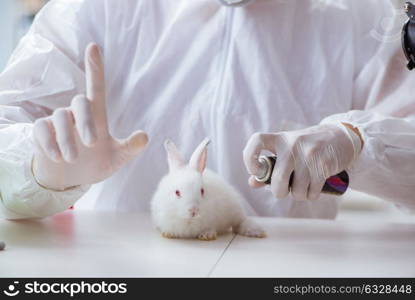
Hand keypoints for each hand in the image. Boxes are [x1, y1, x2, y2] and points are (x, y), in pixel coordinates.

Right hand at [32, 43, 147, 189]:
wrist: (71, 181)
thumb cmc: (95, 164)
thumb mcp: (117, 158)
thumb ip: (130, 148)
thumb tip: (145, 136)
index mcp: (97, 117)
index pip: (96, 87)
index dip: (95, 67)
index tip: (94, 46)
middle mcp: (77, 115)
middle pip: (79, 102)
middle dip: (86, 122)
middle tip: (92, 144)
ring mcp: (58, 122)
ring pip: (60, 116)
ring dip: (67, 139)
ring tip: (72, 159)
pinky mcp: (42, 132)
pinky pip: (41, 127)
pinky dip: (49, 142)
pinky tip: (57, 157)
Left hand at [243, 123, 359, 200]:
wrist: (340, 136)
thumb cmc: (306, 148)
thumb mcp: (286, 150)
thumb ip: (269, 166)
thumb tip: (252, 183)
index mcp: (279, 138)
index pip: (257, 141)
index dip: (249, 159)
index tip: (256, 172)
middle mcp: (292, 144)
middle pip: (279, 178)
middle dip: (279, 192)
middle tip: (284, 191)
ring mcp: (309, 153)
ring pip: (297, 189)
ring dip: (298, 195)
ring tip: (302, 188)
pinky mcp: (324, 163)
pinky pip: (312, 191)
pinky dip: (311, 195)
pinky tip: (313, 188)